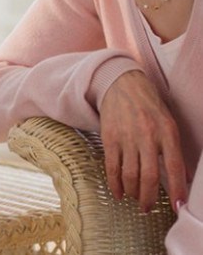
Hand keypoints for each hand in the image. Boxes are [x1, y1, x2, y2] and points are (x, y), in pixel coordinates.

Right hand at [100, 70, 186, 212]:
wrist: (121, 84)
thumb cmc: (148, 105)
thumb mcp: (168, 122)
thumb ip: (174, 149)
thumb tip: (183, 177)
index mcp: (167, 132)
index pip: (175, 167)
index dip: (177, 190)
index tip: (178, 207)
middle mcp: (147, 136)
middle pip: (150, 176)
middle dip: (150, 198)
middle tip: (148, 208)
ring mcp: (126, 137)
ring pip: (130, 175)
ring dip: (133, 193)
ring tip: (135, 200)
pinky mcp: (109, 137)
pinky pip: (112, 166)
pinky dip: (115, 184)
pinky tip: (118, 193)